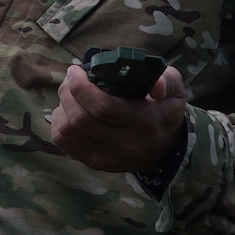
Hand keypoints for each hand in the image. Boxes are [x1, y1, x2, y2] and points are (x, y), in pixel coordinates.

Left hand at [49, 64, 187, 172]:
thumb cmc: (165, 110)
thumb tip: (155, 86)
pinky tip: (67, 111)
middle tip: (70, 78)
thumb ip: (167, 81)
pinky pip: (64, 143)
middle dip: (67, 93)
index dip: (81, 87)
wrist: (165, 149)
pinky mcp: (96, 164)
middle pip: (81, 119)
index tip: (76, 70)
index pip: (104, 107)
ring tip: (69, 93)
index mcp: (147, 123)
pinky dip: (59, 123)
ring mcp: (109, 158)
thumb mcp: (175, 91)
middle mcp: (127, 145)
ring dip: (62, 106)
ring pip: (69, 131)